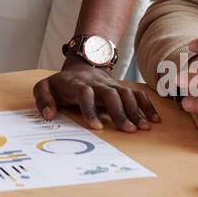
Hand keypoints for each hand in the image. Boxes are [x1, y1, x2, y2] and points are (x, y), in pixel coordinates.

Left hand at [33, 58, 160, 131]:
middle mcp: (97, 84)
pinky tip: (154, 119)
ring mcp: (111, 85)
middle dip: (120, 112)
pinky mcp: (121, 88)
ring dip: (136, 110)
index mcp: (78, 85)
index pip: (85, 94)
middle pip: (111, 94)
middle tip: (128, 130)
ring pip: (126, 93)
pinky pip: (137, 94)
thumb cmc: (62, 84)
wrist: (81, 66)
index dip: (91, 110)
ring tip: (143, 127)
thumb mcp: (45, 87)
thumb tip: (49, 115)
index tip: (97, 127)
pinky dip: (146, 105)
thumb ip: (43, 99)